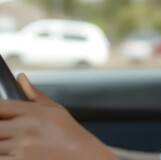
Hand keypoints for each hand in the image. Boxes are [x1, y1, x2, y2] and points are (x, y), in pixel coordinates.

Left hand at [0, 73, 117, 159]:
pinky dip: (4, 156)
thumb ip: (33, 94)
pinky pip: (1, 158)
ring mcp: (22, 147)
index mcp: (31, 112)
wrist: (82, 155)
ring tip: (11, 143)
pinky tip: (12, 153)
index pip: (0, 106)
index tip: (1, 114)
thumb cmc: (69, 133)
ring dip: (1, 145)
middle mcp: (25, 128)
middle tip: (6, 132)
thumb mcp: (54, 109)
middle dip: (0, 131)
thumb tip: (21, 78)